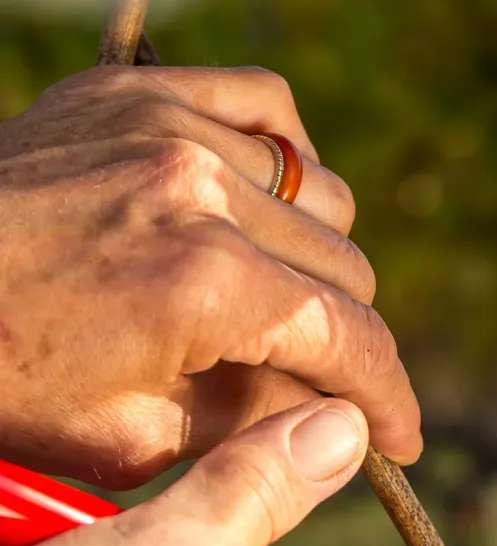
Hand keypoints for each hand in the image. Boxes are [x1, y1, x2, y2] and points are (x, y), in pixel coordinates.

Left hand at [0, 65, 420, 485]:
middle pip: (349, 273)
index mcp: (204, 284)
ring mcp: (168, 127)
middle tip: (315, 384)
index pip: (353, 341)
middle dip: (346, 343)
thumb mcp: (139, 441)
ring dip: (317, 260)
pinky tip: (264, 208)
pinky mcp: (138, 93)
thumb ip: (260, 423)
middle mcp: (199, 189)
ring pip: (323, 199)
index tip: (398, 438)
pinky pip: (270, 110)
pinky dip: (286, 163)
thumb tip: (347, 419)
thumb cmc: (5, 380)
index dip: (389, 402)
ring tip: (276, 300)